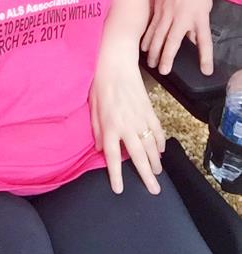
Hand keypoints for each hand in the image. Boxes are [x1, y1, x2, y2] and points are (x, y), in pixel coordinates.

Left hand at [90, 55, 165, 194]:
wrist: (117, 63)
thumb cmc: (100, 83)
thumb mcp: (92, 106)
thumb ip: (96, 129)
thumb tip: (100, 148)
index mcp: (110, 125)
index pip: (113, 156)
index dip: (116, 174)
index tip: (120, 189)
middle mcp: (127, 125)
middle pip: (139, 156)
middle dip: (146, 175)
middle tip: (154, 190)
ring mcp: (141, 118)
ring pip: (152, 146)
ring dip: (156, 161)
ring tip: (158, 173)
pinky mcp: (150, 110)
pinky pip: (158, 130)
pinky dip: (161, 142)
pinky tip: (161, 151)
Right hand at [141, 0, 212, 74]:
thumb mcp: (204, 5)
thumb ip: (197, 24)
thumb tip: (191, 38)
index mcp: (199, 17)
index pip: (204, 41)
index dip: (205, 57)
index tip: (205, 71)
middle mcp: (182, 17)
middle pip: (173, 42)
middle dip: (167, 58)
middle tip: (163, 71)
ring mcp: (167, 12)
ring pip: (158, 35)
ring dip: (154, 51)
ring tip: (150, 63)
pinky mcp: (157, 7)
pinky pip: (152, 26)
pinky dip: (148, 38)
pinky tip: (144, 47)